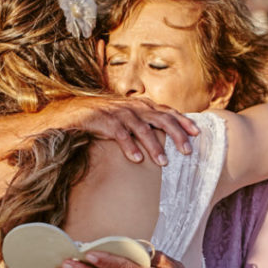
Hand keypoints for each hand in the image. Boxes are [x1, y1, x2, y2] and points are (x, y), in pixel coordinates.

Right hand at [44, 97, 199, 166]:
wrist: (70, 113)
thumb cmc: (100, 118)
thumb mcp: (124, 118)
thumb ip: (141, 124)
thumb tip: (162, 138)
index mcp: (139, 105)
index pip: (166, 111)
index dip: (182, 121)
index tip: (197, 133)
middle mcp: (131, 106)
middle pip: (160, 118)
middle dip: (176, 134)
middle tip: (187, 151)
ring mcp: (117, 113)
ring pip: (141, 128)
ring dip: (154, 145)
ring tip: (164, 162)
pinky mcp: (102, 121)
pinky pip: (119, 134)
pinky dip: (129, 146)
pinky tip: (137, 159)